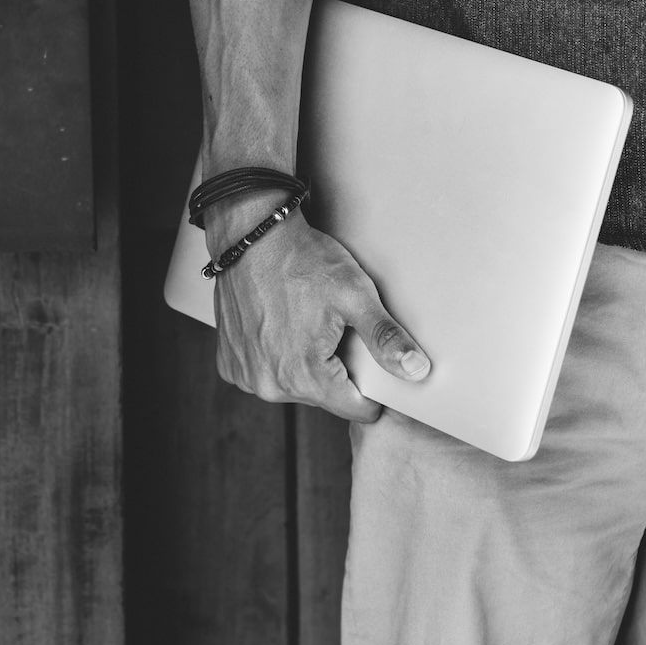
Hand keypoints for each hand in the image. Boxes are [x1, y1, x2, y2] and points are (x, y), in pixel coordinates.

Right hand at [208, 205, 430, 421]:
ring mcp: (246, 376)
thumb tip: (416, 370)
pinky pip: (265, 373)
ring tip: (302, 322)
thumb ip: (385, 338)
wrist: (252, 235)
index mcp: (305, 376)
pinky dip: (274, 356)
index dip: (371, 386)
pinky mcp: (229, 363)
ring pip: (295, 386)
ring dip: (303, 363)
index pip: (357, 409)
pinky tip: (278, 326)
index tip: (365, 355)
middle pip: (325, 397)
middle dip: (334, 369)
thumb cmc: (302, 260)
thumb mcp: (354, 294)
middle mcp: (270, 386)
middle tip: (330, 327)